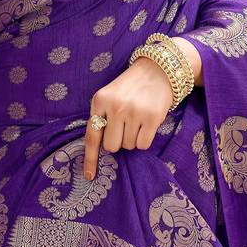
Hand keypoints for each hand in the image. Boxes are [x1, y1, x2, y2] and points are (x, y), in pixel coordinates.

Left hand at [83, 56, 174, 180]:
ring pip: (128, 146)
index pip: (92, 136)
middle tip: (125, 127)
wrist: (157, 70)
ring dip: (133, 138)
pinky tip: (146, 124)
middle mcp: (115, 107)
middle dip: (118, 142)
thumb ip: (102, 117)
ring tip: (137, 120)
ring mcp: (134, 112)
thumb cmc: (130, 87)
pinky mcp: (152, 118)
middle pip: (112, 146)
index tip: (89, 175)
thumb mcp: (109, 95)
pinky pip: (143, 144)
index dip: (90, 158)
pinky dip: (144, 139)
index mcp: (100, 100)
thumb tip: (100, 149)